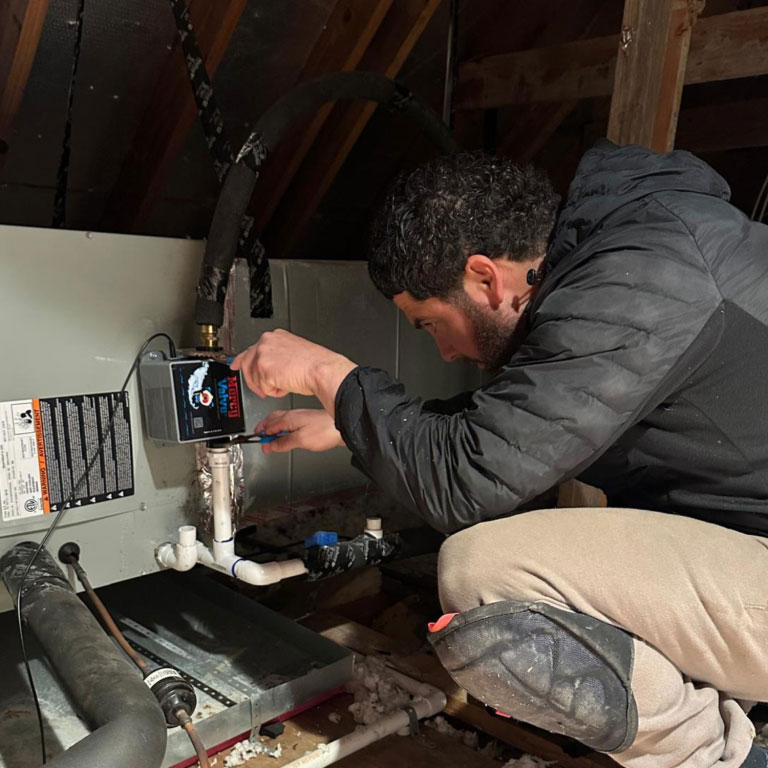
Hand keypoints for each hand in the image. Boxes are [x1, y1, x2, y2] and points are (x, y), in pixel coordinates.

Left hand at [231, 330, 356, 411]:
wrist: (322, 370)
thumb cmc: (316, 364)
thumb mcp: (295, 351)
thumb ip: (279, 355)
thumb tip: (272, 367)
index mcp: (275, 336)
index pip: (252, 348)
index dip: (242, 359)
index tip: (236, 364)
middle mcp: (266, 342)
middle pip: (246, 363)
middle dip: (253, 380)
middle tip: (262, 389)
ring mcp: (263, 355)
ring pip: (254, 378)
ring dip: (268, 386)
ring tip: (285, 384)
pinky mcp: (263, 369)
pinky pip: (262, 388)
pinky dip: (274, 392)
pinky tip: (286, 386)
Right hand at [254, 409, 344, 453]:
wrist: (341, 426)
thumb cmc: (325, 431)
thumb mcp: (301, 440)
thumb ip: (284, 443)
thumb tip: (271, 445)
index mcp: (289, 419)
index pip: (269, 426)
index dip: (263, 436)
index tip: (260, 443)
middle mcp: (293, 415)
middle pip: (272, 420)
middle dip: (264, 428)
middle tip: (260, 437)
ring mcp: (300, 417)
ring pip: (280, 419)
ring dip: (272, 427)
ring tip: (270, 436)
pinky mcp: (306, 420)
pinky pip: (288, 422)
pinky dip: (282, 427)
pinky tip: (285, 433)